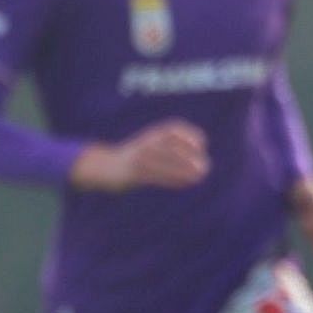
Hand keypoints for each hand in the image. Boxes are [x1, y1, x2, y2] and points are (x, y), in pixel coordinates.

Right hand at [70, 119, 208, 192]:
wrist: (106, 167)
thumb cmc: (137, 158)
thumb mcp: (153, 146)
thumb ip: (173, 149)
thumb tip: (200, 159)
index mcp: (151, 134)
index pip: (173, 129)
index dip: (189, 135)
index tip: (202, 145)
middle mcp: (144, 143)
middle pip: (169, 146)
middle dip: (189, 156)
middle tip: (206, 166)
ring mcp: (137, 158)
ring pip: (162, 162)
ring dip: (183, 169)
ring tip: (199, 176)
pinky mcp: (132, 173)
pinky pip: (154, 176)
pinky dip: (172, 179)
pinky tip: (185, 183)